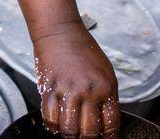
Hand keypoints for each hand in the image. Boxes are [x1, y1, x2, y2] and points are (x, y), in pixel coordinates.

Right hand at [33, 20, 119, 137]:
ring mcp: (67, 91)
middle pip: (89, 133)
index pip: (110, 126)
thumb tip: (104, 123)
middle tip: (86, 138)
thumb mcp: (106, 73)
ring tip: (71, 134)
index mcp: (106, 88)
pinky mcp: (48, 89)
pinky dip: (52, 127)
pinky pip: (49, 118)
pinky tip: (56, 126)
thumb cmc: (84, 51)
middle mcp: (88, 92)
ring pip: (68, 129)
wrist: (60, 31)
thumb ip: (107, 98)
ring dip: (69, 136)